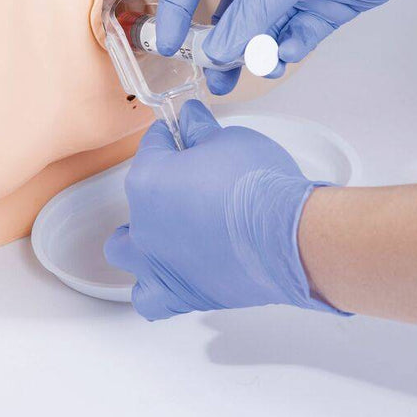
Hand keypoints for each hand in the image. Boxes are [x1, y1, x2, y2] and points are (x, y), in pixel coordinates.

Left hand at [104, 100, 343, 319]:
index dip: (172, 136)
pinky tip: (173, 273)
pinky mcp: (181, 294)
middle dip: (160, 186)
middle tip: (192, 180)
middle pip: (139, 198)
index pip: (151, 147)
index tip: (184, 133)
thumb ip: (200, 130)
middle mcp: (143, 225)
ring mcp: (158, 264)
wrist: (290, 238)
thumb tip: (190, 118)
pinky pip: (149, 298)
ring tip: (167, 231)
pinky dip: (155, 287)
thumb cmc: (260, 188)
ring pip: (127, 251)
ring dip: (140, 240)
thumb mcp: (231, 139)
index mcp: (147, 180)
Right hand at [154, 0, 416, 93]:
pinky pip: (292, 35)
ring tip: (266, 65)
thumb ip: (253, 12)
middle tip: (220, 81)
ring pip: (260, 30)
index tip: (169, 48)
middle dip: (221, 46)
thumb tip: (218, 52)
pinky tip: (293, 50)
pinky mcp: (321, 5)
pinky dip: (289, 47)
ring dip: (258, 51)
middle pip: (225, 12)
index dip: (177, 12)